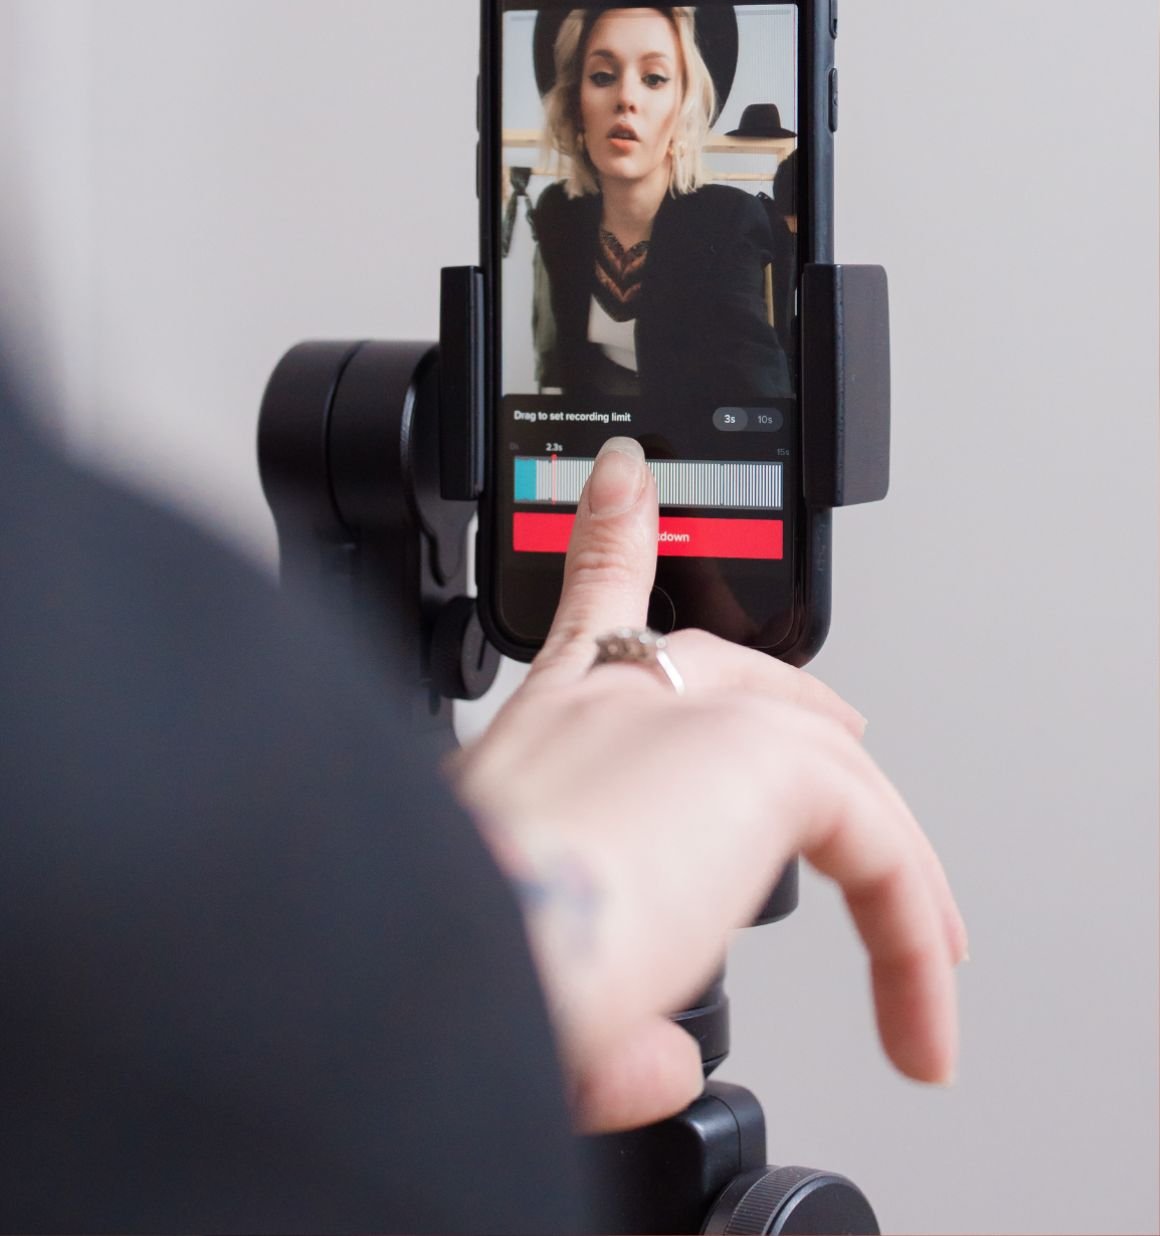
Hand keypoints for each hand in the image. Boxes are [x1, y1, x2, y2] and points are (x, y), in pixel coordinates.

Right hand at [452, 438, 966, 1131]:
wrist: (437, 956)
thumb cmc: (459, 966)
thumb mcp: (524, 982)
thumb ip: (599, 1019)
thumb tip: (653, 1056)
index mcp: (546, 740)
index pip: (589, 615)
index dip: (611, 537)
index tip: (625, 481)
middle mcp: (606, 709)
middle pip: (719, 667)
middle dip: (784, 706)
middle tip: (838, 741)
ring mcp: (677, 716)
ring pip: (812, 759)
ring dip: (876, 853)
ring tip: (924, 936)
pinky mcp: (750, 758)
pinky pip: (871, 833)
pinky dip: (907, 917)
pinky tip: (932, 979)